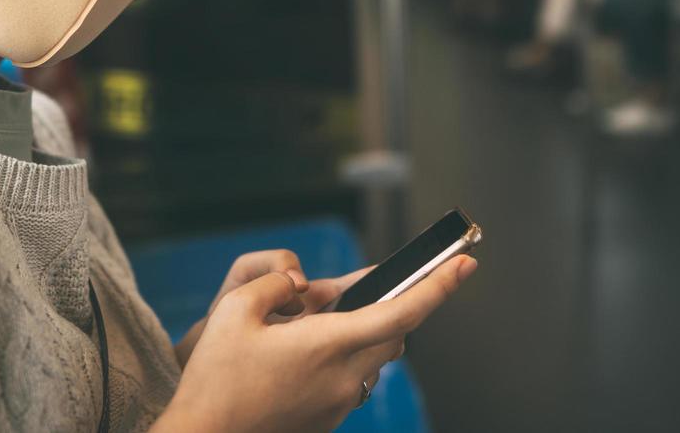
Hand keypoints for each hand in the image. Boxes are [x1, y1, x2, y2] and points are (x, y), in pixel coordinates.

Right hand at [157, 255, 476, 432]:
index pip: (402, 312)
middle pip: (395, 334)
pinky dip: (343, 357)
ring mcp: (338, 404)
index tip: (464, 264)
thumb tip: (298, 287)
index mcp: (329, 346)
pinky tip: (304, 352)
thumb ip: (275, 283)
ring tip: (319, 321)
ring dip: (365, 332)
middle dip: (396, 305)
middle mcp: (344, 378)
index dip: (438, 286)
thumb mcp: (236, 308)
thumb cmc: (215, 377)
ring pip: (374, 358)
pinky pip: (351, 380)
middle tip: (374, 286)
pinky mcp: (327, 420)